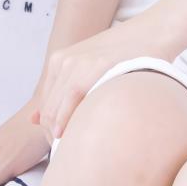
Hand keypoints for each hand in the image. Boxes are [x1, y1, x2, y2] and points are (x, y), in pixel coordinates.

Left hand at [30, 21, 155, 149]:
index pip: (44, 107)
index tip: (64, 146)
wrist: (153, 32)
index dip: (50, 131)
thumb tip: (33, 120)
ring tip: (77, 149)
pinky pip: (72, 101)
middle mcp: (62, 62)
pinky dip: (71, 122)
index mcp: (58, 62)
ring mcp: (76, 63)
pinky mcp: (93, 67)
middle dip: (54, 136)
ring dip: (61, 134)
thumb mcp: (89, 68)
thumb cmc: (127, 56)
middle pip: (47, 112)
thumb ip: (63, 91)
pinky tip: (79, 135)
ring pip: (55, 111)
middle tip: (71, 153)